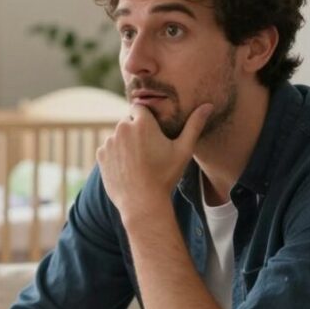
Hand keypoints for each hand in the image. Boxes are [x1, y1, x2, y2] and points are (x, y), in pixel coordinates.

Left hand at [96, 103, 212, 215]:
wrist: (142, 203)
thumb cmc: (165, 176)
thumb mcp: (183, 150)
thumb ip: (194, 125)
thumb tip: (208, 105)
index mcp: (142, 123)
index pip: (140, 107)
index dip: (146, 118)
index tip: (152, 130)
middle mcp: (122, 128)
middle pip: (128, 121)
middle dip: (136, 130)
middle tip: (148, 149)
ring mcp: (109, 142)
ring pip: (118, 135)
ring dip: (125, 142)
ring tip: (138, 161)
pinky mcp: (101, 155)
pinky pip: (108, 148)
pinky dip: (116, 155)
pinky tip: (127, 168)